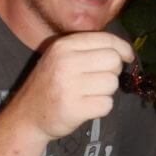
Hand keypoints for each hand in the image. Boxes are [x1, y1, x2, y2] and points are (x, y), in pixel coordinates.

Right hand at [13, 31, 133, 139]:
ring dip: (106, 92)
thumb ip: (88, 50)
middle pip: (113, 61)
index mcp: (64, 46)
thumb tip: (124, 51)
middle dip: (113, 72)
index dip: (123, 49)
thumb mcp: (61, 57)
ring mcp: (69, 86)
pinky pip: (106, 104)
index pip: (107, 40)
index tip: (128, 57)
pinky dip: (101, 107)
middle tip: (99, 80)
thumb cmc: (51, 84)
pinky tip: (87, 107)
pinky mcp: (74, 109)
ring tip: (89, 94)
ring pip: (112, 84)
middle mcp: (66, 62)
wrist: (26, 115)